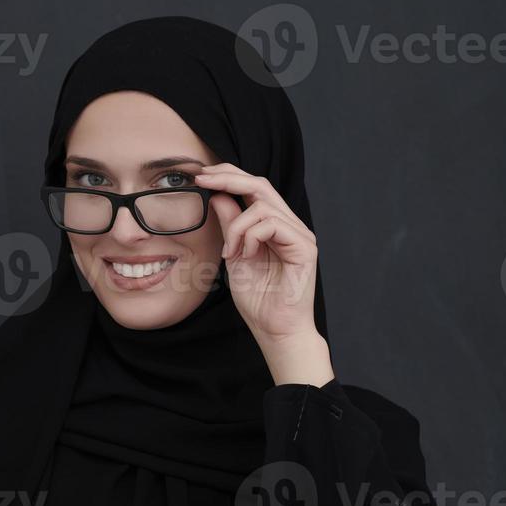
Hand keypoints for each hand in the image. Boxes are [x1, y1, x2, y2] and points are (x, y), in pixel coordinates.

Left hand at [193, 163, 318, 343]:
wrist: (274, 328)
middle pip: (261, 185)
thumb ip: (230, 226)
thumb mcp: (234, 255)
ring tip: (231, 252)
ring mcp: (300, 234)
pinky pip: (272, 224)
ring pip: (262, 206)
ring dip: (236, 227)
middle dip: (228, 178)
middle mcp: (290, 225)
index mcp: (274, 226)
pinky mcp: (305, 247)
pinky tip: (246, 256)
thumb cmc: (258, 298)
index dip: (229, 176)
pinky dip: (250, 237)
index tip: (200, 176)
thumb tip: (217, 195)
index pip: (254, 189)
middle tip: (202, 179)